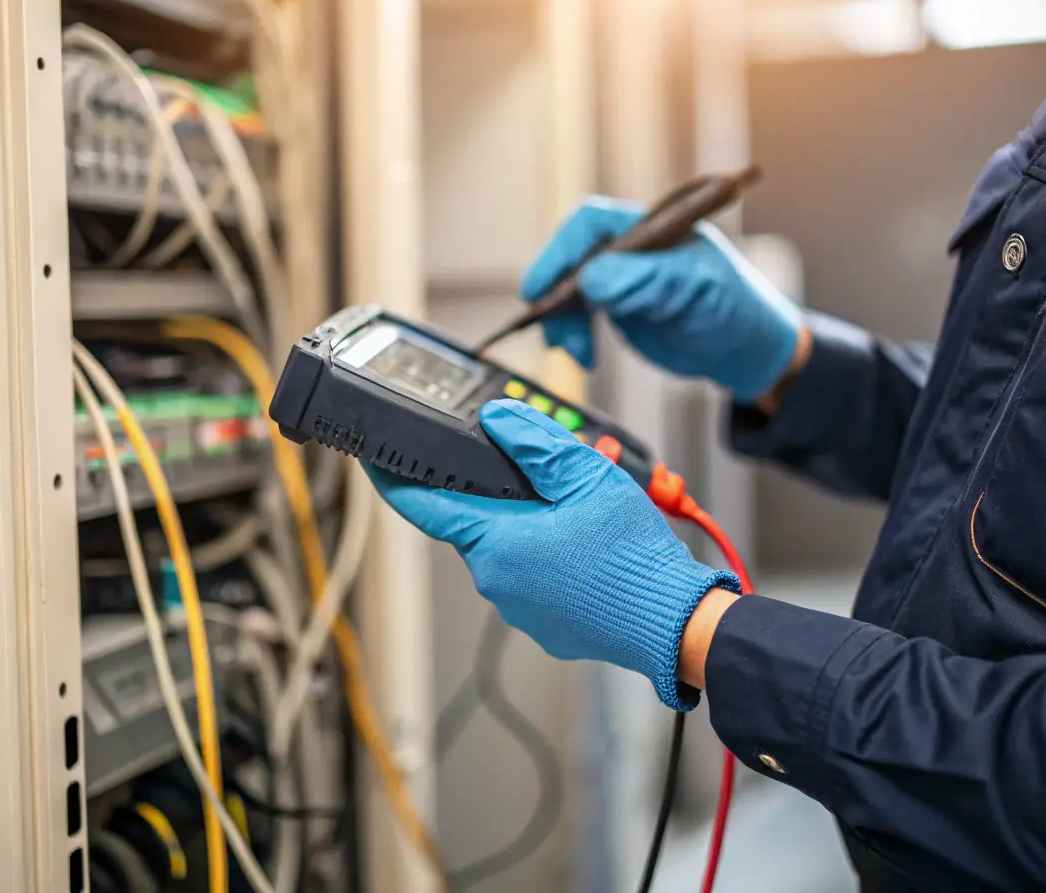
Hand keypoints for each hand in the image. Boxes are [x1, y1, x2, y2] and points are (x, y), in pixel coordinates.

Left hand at [365, 399, 739, 709]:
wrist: (672, 624)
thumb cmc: (631, 558)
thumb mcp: (587, 477)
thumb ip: (535, 445)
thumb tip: (497, 421)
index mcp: (497, 543)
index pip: (424, 506)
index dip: (393, 479)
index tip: (373, 460)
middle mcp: (496, 580)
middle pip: (477, 521)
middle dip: (501, 493)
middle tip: (545, 472)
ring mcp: (518, 608)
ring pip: (507, 548)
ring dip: (531, 524)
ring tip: (581, 508)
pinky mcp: (543, 624)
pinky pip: (531, 577)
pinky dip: (549, 555)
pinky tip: (586, 545)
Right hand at [521, 197, 803, 402]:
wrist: (747, 350)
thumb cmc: (737, 310)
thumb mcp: (697, 291)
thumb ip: (647, 281)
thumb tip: (592, 278)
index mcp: (653, 228)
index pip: (593, 224)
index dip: (561, 250)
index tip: (541, 286)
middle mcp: (633, 248)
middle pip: (574, 257)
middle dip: (556, 293)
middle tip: (550, 326)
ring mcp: (623, 278)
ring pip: (572, 290)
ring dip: (564, 321)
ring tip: (576, 352)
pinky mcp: (619, 306)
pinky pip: (581, 314)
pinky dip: (575, 334)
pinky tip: (584, 356)